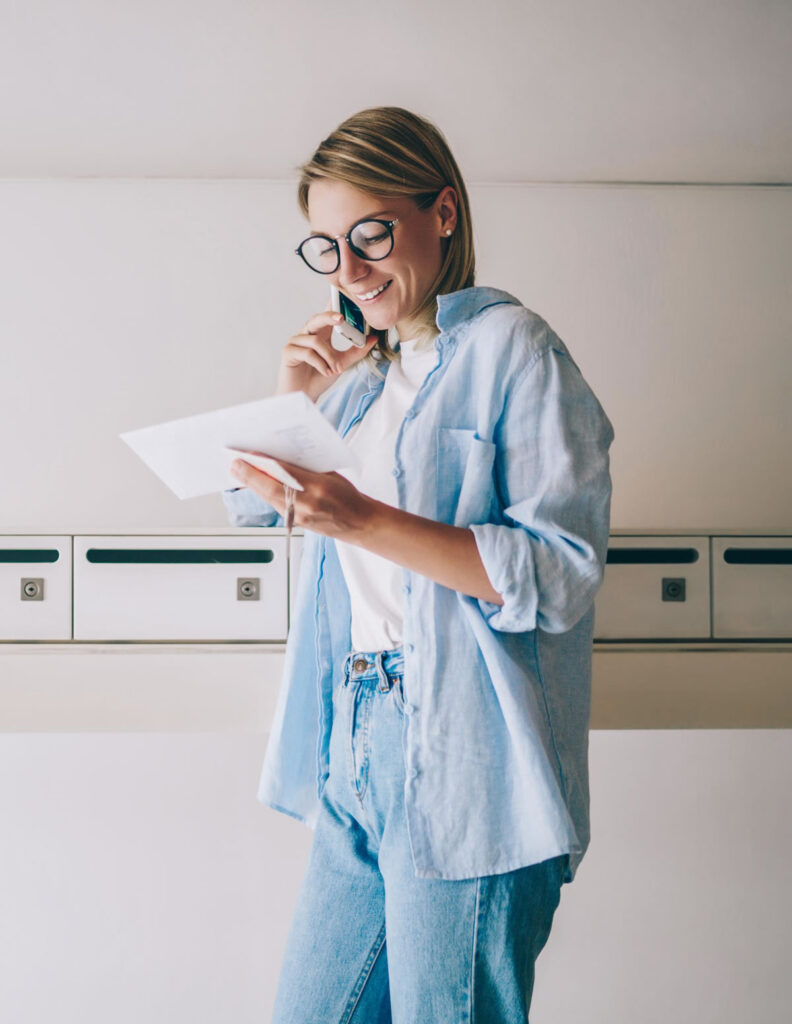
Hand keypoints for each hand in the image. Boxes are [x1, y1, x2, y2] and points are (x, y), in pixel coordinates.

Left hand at [230, 456, 373, 540]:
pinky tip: (256, 487)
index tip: (248, 456)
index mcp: (318, 487)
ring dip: (253, 486)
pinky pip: (276, 506)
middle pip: (271, 490)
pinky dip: (264, 495)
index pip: (285, 473)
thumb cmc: (348, 496)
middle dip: (250, 477)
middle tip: (234, 465)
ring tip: (240, 474)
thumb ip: (305, 469)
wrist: (359, 523)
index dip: (263, 465)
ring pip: (270, 499)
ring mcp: (301, 517)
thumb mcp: (329, 474)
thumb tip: (279, 461)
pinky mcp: (297, 524)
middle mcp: (307, 505)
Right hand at [276, 303, 379, 401]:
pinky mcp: (288, 353)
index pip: (326, 314)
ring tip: (334, 369)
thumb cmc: (319, 378)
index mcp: (319, 334)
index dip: (332, 304)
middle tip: (341, 318)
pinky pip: (307, 353)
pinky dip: (320, 363)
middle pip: (317, 319)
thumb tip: (372, 338)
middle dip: (329, 316)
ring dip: (329, 356)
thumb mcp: (341, 363)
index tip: (342, 295)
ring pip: (315, 341)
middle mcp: (306, 335)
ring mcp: (295, 342)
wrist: (304, 396)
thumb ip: (356, 351)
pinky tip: (325, 371)